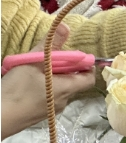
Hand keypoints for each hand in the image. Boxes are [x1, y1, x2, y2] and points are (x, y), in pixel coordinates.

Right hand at [1, 24, 94, 138]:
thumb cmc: (17, 90)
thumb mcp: (33, 62)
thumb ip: (50, 45)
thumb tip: (66, 27)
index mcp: (67, 88)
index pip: (89, 79)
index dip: (87, 67)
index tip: (78, 57)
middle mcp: (64, 101)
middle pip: (74, 83)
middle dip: (67, 69)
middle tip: (52, 59)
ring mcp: (52, 110)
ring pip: (61, 90)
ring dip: (54, 79)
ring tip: (37, 70)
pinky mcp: (41, 115)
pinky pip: (49, 98)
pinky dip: (45, 88)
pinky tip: (29, 83)